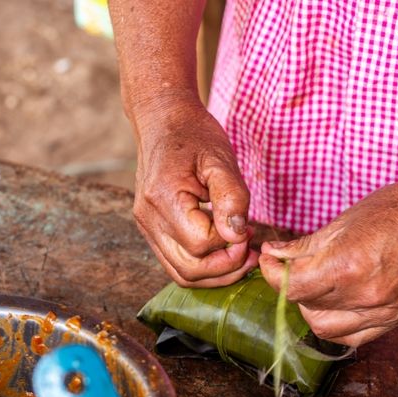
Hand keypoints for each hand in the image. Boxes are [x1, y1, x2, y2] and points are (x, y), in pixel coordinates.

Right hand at [131, 93, 257, 286]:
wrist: (164, 121)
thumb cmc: (194, 135)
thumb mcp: (221, 159)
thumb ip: (231, 197)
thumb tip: (236, 236)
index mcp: (164, 199)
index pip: (200, 245)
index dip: (230, 245)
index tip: (248, 228)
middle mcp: (149, 219)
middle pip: (189, 270)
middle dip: (226, 268)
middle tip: (250, 250)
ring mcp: (147, 228)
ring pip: (181, 274)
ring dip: (216, 274)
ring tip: (241, 255)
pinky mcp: (152, 231)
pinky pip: (176, 263)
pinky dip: (203, 266)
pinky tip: (224, 250)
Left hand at [258, 170, 397, 345]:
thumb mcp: (345, 220)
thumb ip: (305, 246)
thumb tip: (273, 256)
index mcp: (347, 266)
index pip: (291, 287)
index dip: (272, 274)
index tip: (270, 260)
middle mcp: (364, 296)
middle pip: (305, 305)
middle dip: (291, 286)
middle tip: (292, 266)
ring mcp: (383, 312)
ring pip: (325, 328)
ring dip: (311, 308)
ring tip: (317, 284)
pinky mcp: (396, 319)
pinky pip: (353, 337)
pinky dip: (337, 324)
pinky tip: (337, 303)